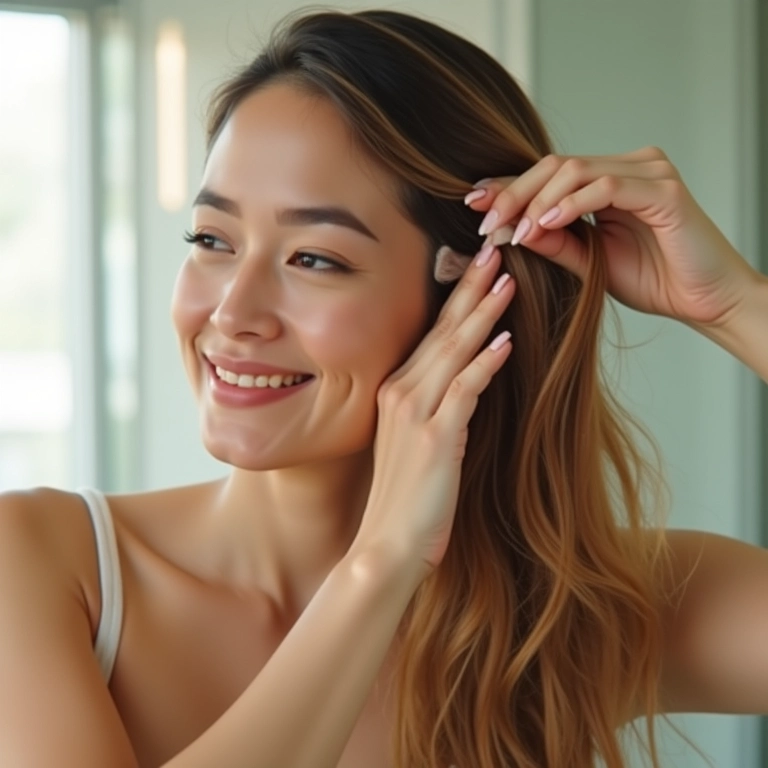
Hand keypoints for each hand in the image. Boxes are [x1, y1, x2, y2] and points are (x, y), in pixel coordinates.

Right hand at [353, 245, 513, 575]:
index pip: (430, 333)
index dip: (455, 298)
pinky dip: (486, 363)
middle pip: (442, 330)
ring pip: (453, 351)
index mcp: (396, 391)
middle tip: (494, 248)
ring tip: (506, 278)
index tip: (476, 266)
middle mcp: (401, 393)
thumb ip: (436, 408)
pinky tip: (506, 340)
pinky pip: (464, 390)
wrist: (388, 543)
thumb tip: (465, 384)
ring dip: (482, 313)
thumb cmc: (407, 496)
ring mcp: (416, 413)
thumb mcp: (416, 443)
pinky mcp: (436, 438)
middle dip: (470, 287)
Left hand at [468, 146, 756, 328]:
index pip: (549, 174)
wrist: (704, 302)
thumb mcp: (588, 262)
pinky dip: (570, 205)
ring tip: (512, 231)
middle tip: (485, 223)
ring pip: (576, 170)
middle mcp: (628, 166)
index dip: (509, 187)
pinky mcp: (663, 189)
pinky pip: (605, 187)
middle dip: (514, 193)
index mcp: (608, 180)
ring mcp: (648, 172)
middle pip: (556, 164)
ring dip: (536, 200)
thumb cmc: (653, 280)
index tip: (473, 207)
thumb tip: (510, 227)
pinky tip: (544, 226)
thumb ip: (553, 241)